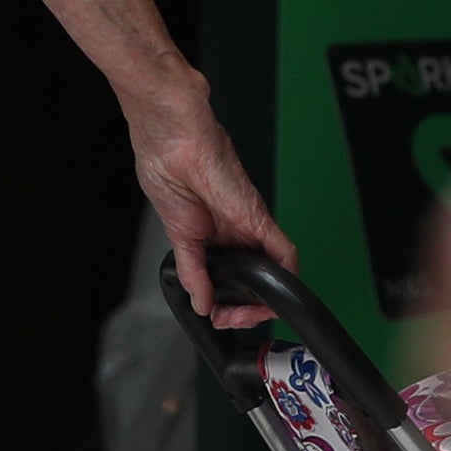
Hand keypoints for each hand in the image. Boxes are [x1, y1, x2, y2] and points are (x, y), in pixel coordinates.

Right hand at [125, 80, 298, 325]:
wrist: (171, 131)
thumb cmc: (165, 160)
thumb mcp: (175, 230)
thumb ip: (192, 268)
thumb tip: (200, 301)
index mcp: (211, 230)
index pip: (229, 275)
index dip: (226, 302)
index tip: (218, 315)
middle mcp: (234, 227)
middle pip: (254, 276)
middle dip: (246, 307)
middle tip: (234, 319)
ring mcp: (248, 221)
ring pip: (273, 268)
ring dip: (264, 299)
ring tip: (251, 314)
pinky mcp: (256, 213)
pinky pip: (283, 248)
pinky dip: (285, 274)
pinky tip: (279, 293)